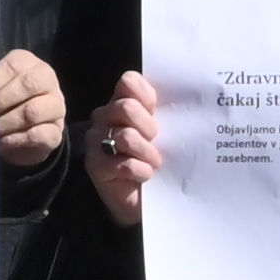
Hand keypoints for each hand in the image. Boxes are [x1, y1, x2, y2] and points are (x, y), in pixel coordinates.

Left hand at [0, 48, 65, 173]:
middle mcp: (47, 80)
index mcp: (29, 63)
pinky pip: (38, 135)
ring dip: (5, 122)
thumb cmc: (5, 104)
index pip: (13, 66)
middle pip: (28, 85)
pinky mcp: (56, 131)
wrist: (25, 133)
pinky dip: (16, 139)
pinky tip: (2, 141)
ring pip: (33, 111)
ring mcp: (56, 106)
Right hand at [83, 67, 162, 226]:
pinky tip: (146, 175)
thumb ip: (164, 112)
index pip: (128, 82)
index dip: (146, 95)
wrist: (141, 197)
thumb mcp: (162, 132)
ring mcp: (95, 140)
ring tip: (155, 162)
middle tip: (156, 140)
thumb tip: (186, 96)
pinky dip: (141, 170)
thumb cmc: (153, 159)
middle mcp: (104, 117)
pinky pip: (122, 164)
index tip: (156, 112)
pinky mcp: (94, 165)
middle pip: (126, 107)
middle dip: (149, 126)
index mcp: (121, 102)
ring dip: (148, 152)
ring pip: (126, 136)